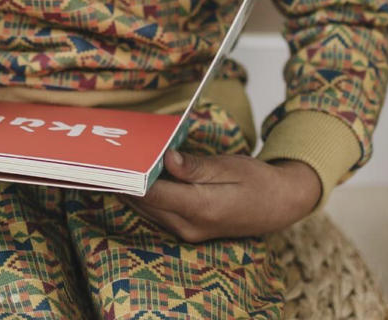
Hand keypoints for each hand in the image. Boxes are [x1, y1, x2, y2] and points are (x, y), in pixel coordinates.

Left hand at [120, 148, 321, 241]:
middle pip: (146, 205)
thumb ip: (195, 167)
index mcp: (201, 208)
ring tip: (118, 163)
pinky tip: (140, 177)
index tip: (113, 161)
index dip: (131, 179)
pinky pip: (159, 213)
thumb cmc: (256, 181)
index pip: (153, 195)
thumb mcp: (228, 166)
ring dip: (134, 190)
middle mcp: (190, 226)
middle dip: (128, 182)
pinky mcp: (189, 229)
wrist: (279, 204)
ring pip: (149, 210)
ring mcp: (189, 231)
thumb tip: (166, 159)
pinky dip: (147, 196)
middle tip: (108, 156)